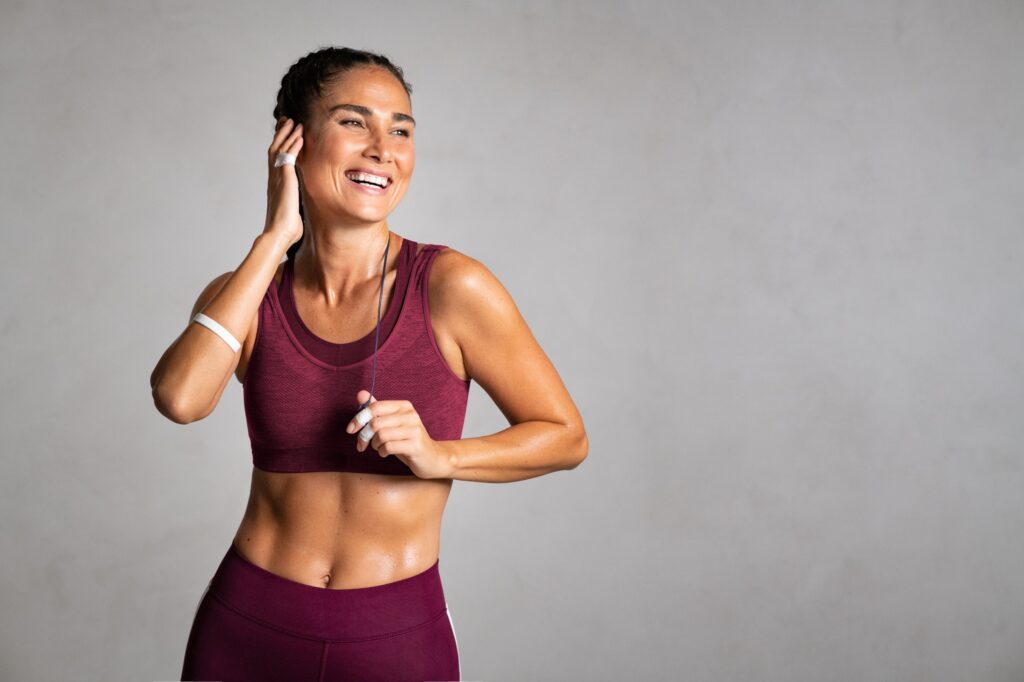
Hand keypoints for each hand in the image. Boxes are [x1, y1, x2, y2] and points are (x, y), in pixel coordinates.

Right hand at [262, 116, 304, 248]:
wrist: (280, 233)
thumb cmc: (287, 228)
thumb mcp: (292, 211)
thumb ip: (295, 204)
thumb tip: (299, 210)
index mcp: (276, 184)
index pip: (276, 159)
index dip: (280, 145)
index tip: (284, 134)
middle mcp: (274, 178)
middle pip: (275, 149)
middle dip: (281, 134)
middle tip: (286, 120)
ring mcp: (278, 178)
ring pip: (280, 149)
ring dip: (288, 135)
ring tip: (294, 122)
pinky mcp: (285, 179)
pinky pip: (288, 157)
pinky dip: (294, 145)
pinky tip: (300, 136)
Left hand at [345, 390, 452, 478]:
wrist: (432, 458)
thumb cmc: (408, 440)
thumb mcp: (392, 423)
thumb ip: (377, 409)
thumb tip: (361, 394)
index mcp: (404, 406)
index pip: (375, 407)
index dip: (359, 418)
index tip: (351, 429)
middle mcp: (410, 415)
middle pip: (375, 423)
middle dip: (364, 436)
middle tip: (362, 445)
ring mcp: (415, 429)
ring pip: (381, 435)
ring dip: (374, 445)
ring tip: (379, 448)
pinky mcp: (416, 445)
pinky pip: (389, 447)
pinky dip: (382, 452)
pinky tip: (385, 453)